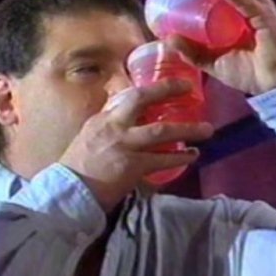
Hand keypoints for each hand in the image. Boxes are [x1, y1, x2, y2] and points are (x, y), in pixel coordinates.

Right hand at [59, 79, 213, 211]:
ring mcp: (124, 145)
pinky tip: (192, 155)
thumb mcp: (91, 135)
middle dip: (167, 90)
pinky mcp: (132, 166)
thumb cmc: (80, 165)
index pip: (130, 94)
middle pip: (143, 100)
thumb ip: (109, 121)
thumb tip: (125, 109)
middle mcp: (114, 126)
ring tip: (206, 129)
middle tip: (189, 88)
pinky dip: (180, 157)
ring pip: (161, 131)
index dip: (154, 86)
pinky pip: (162, 160)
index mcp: (104, 118)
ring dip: (187, 130)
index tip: (173, 82)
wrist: (69, 192)